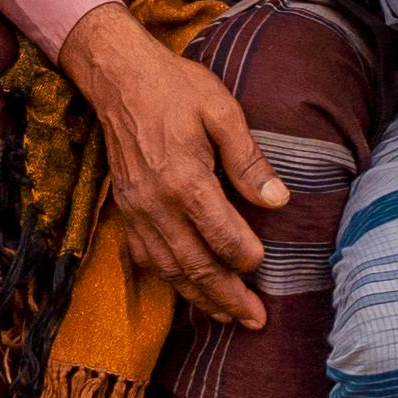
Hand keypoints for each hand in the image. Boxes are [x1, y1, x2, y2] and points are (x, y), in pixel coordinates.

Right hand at [57, 7, 288, 329]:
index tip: (264, 266)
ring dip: (200, 298)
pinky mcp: (125, 210)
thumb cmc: (175, 88)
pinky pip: (147, 258)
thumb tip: (278, 201)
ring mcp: (136, 210)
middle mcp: (156, 204)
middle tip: (255, 320)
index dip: (245, 256)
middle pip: (194, 265)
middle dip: (227, 297)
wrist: (119, 78)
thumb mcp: (222, 111)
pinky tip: (188, 290)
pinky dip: (170, 280)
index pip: (220, 234)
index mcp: (184, 179)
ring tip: (228, 317)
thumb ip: (249, 160)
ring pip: (169, 269)